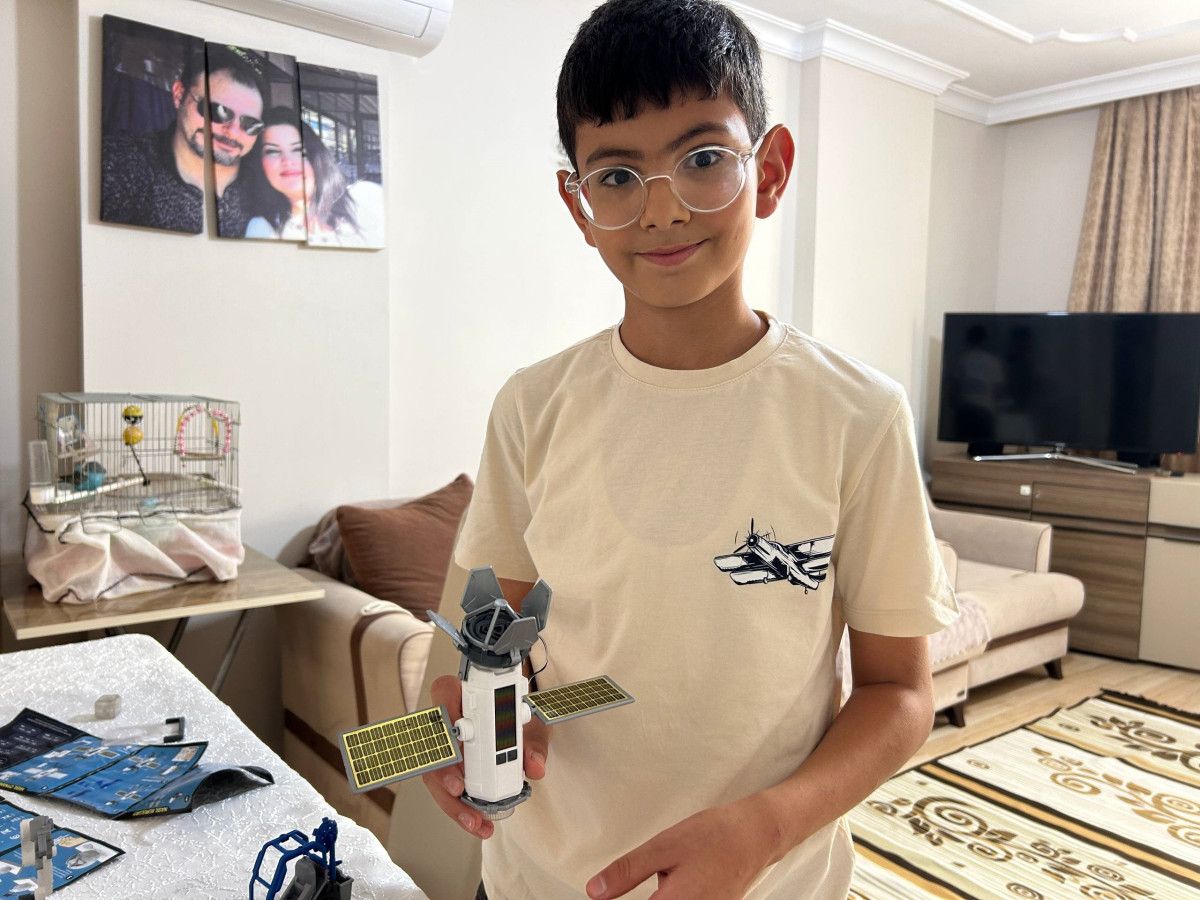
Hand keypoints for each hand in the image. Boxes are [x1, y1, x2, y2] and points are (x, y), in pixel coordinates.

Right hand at [420, 674, 551, 839]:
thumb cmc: (518, 717)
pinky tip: (475, 822)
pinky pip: (445, 788)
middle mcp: (448, 719)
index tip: (459, 740)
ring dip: (451, 801)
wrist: (519, 724)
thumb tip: (534, 767)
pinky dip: (459, 808)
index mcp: (464, 694)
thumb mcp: (532, 726)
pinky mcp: (449, 769)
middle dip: (443, 772)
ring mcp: (445, 746)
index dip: (448, 717)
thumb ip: (534, 744)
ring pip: (434, 772)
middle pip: (434, 743)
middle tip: (459, 791)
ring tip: (473, 821)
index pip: (444, 692)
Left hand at [585, 798, 779, 898]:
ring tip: (673, 874)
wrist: (756, 834)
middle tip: (644, 880)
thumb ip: (627, 872)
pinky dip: (677, 895)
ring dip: (662, 897)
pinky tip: (685, 879)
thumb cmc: (715, 837)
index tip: (604, 898)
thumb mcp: (663, 847)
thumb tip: (595, 892)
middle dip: (645, 897)